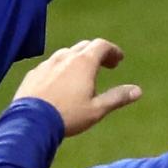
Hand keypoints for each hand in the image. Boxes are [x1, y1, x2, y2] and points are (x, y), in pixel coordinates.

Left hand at [13, 39, 140, 135]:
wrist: (29, 122)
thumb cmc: (68, 115)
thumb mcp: (97, 109)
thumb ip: (118, 97)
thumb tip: (138, 91)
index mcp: (83, 63)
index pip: (101, 45)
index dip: (113, 50)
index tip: (118, 60)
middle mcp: (64, 58)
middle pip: (84, 46)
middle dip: (97, 53)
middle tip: (106, 66)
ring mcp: (46, 64)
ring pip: (66, 54)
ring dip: (78, 59)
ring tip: (83, 75)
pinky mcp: (33, 74)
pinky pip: (50, 65)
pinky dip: (61, 68)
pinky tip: (61, 83)